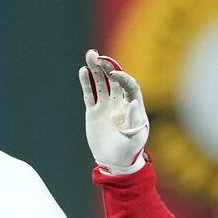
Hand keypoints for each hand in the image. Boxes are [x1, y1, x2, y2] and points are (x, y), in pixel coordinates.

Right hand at [80, 49, 149, 173]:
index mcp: (134, 107)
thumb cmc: (129, 151)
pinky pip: (90, 94)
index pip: (130, 86)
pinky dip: (87, 83)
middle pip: (114, 80)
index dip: (123, 78)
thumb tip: (134, 102)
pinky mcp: (94, 112)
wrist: (114, 162)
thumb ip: (134, 119)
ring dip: (96, 70)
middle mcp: (120, 103)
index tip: (114, 75)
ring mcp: (106, 106)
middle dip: (107, 67)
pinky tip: (83, 71)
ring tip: (90, 55)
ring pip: (101, 83)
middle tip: (98, 56)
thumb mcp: (135, 138)